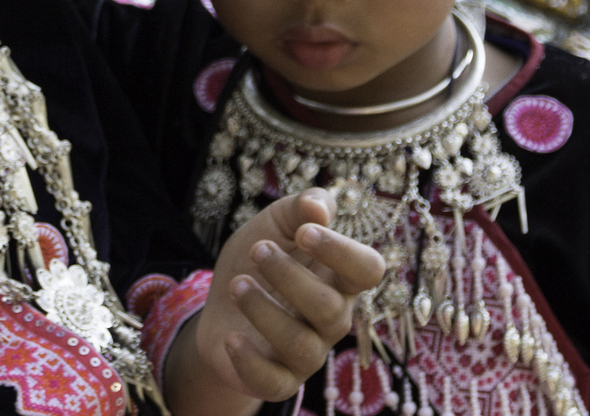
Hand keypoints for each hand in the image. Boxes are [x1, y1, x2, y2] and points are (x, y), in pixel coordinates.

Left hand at [184, 189, 384, 405]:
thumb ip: (301, 208)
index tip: (302, 232)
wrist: (221, 304)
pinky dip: (251, 361)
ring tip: (236, 284)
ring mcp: (309, 352)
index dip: (341, 251)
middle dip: (289, 276)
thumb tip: (320, 209)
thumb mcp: (276, 223)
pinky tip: (231, 336)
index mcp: (340, 278)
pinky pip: (275, 382)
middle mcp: (333, 318)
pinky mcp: (280, 378)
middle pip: (330, 308)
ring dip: (264, 310)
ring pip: (302, 344)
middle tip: (256, 250)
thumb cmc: (259, 259)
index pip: (368, 270)